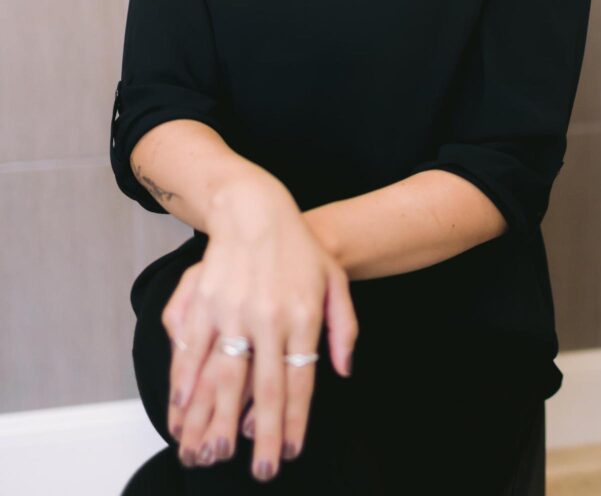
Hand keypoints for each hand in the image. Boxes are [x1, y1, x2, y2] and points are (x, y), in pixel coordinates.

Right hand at [161, 180, 357, 481]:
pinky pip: (191, 350)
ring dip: (215, 420)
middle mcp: (267, 317)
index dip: (295, 421)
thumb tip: (343, 371)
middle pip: (264, 388)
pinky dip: (183, 383)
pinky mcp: (204, 301)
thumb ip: (344, 327)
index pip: (300, 380)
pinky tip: (179, 410)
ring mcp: (232, 310)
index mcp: (302, 315)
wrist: (256, 208)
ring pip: (223, 376)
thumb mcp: (335, 281)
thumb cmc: (299, 247)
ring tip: (210, 454)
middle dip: (262, 435)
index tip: (290, 451)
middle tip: (261, 471)